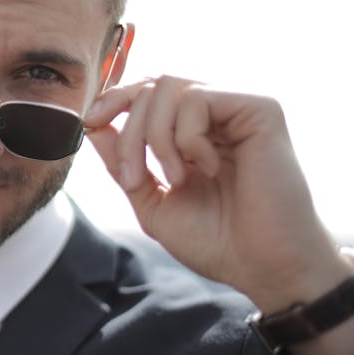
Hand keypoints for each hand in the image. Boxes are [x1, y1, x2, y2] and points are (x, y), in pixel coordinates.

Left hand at [83, 75, 353, 312]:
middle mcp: (217, 114)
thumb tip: (93, 125)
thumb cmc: (217, 241)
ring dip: (155, 136)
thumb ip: (122, 163)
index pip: (146, 91)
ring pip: (169, 86)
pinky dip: (188, 137)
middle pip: (151, 86)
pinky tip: (210, 168)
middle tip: (133, 178)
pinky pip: (198, 98)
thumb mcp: (152, 201)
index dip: (113, 99)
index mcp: (194, 132)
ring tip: (175, 178)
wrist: (264, 268)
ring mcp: (239, 108)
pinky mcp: (261, 109)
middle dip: (129, 132)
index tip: (90, 123)